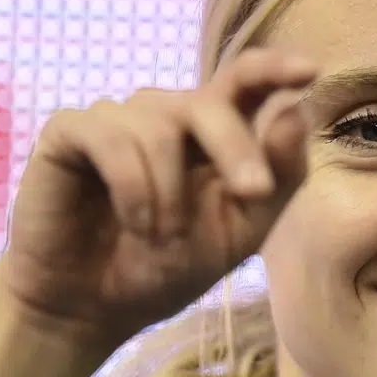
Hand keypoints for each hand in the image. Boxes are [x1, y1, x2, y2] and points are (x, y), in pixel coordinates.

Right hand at [0, 48, 317, 348]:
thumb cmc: (167, 268)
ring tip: (161, 237)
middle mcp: (165, 115)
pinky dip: (132, 187)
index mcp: (211, 133)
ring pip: (159, 126)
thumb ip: (278, 178)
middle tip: (254, 193)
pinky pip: (109, 138)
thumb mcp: (240, 232)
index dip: (273, 67)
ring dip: (170, 193)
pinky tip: (134, 222)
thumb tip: (294, 111)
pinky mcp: (68, 132)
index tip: (308, 71)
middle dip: (236, 147)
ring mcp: (115, 119)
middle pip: (209, 102)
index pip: (243, 80)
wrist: (94, 309)